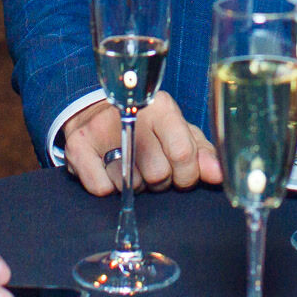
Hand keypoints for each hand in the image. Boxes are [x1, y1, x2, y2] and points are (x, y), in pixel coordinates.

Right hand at [60, 91, 221, 195]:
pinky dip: (108, 187)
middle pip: (159, 174)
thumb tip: (219, 175)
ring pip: (131, 184)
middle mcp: (130, 114)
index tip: (182, 175)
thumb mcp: (176, 130)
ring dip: (134, 184)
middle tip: (151, 166)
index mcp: (160, 107)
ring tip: (129, 165)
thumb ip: (200, 153)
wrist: (93, 110)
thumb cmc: (144, 126)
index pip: (183, 153)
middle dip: (160, 180)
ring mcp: (100, 129)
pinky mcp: (77, 147)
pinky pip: (103, 189)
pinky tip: (109, 169)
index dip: (187, 174)